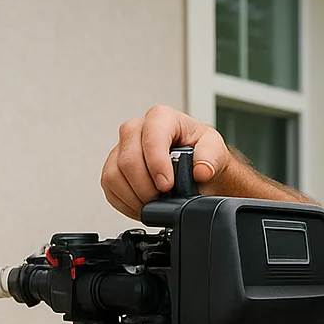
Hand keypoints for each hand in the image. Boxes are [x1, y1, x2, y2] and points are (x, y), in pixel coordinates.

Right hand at [101, 105, 240, 218]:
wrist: (195, 171)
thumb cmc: (200, 155)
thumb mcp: (215, 151)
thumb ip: (211, 157)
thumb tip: (201, 170)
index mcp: (162, 118)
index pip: (151, 136)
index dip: (156, 163)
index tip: (167, 185)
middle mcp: (137, 129)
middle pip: (128, 159)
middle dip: (145, 186)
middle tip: (162, 198)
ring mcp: (122, 148)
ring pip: (114, 175)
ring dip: (134, 197)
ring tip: (153, 203)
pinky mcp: (113, 167)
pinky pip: (109, 187)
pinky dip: (125, 202)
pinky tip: (142, 205)